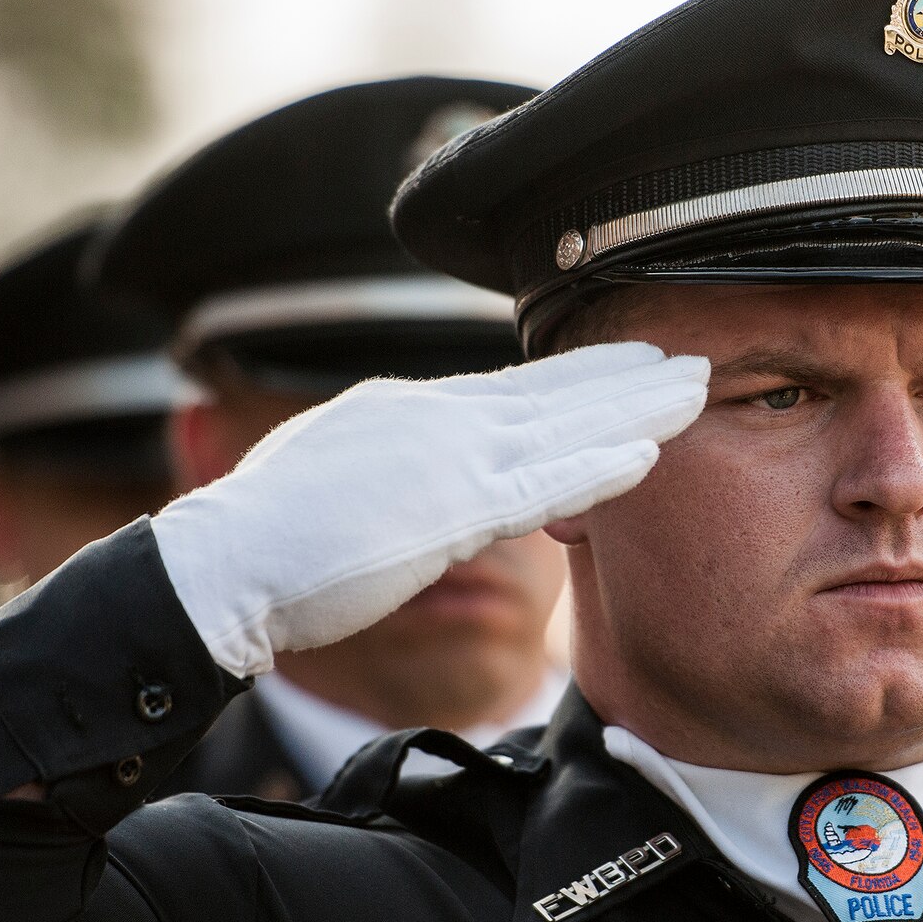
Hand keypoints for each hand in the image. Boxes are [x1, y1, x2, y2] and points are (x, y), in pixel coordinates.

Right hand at [151, 341, 709, 677]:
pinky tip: (650, 450)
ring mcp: (446, 458)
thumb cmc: (269, 536)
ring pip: (564, 426)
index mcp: (409, 412)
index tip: (628, 360)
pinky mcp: (450, 508)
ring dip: (636, 408)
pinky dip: (601, 464)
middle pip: (551, 392)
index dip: (576, 373)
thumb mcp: (342, 477)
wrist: (226, 562)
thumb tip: (426, 480)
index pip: (511, 389)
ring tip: (696, 388)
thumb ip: (397, 470)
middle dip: (624, 376)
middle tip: (687, 359)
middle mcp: (436, 420)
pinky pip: (546, 483)